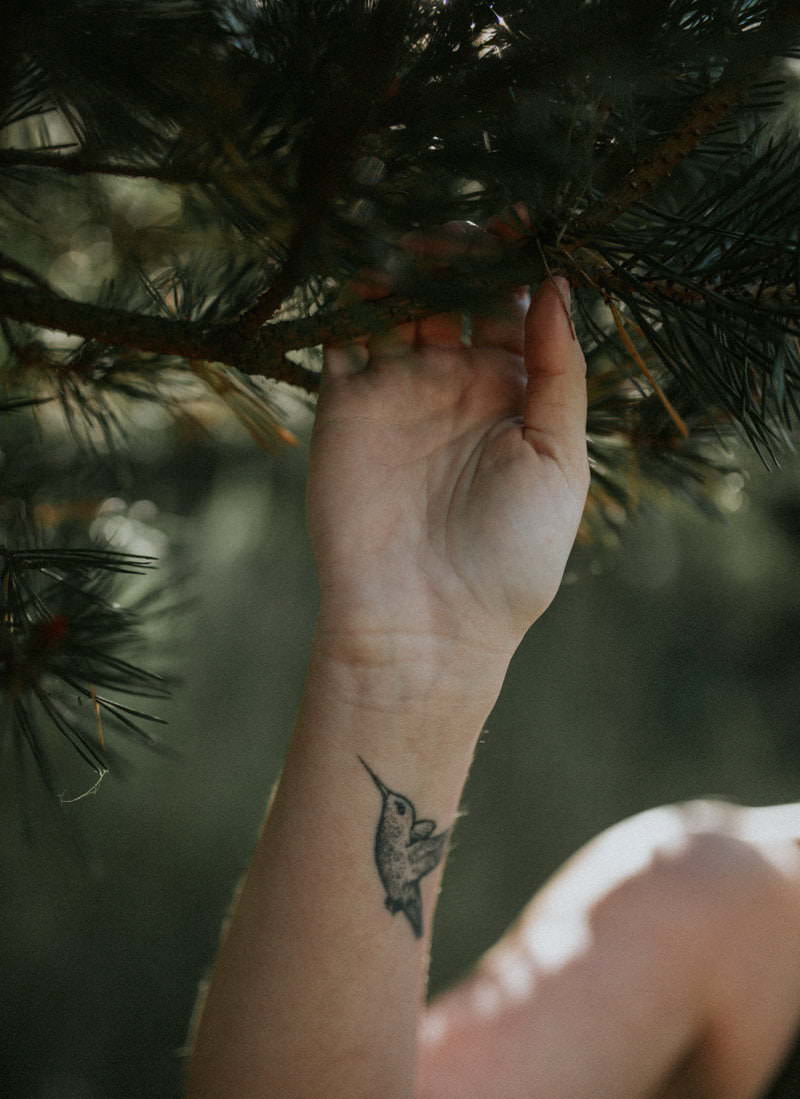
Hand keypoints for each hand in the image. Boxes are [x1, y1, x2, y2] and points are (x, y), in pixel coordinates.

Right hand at [307, 224, 588, 681]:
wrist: (424, 623)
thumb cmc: (509, 554)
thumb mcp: (560, 459)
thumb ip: (560, 373)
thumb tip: (556, 286)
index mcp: (513, 395)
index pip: (513, 308)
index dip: (515, 264)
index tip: (520, 222)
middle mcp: (455, 385)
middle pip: (454, 294)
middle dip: (456, 255)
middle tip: (457, 234)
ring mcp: (397, 392)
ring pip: (397, 305)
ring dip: (403, 267)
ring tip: (412, 246)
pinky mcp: (344, 406)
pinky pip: (341, 338)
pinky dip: (346, 301)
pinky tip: (362, 272)